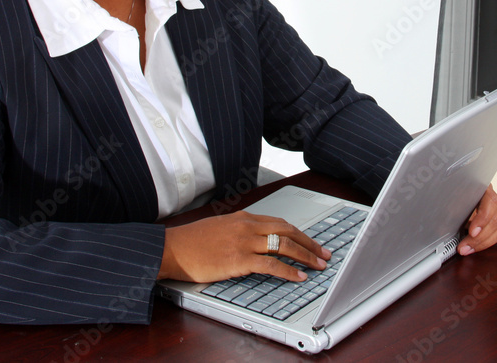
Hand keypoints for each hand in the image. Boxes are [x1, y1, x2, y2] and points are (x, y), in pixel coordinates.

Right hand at [159, 211, 331, 283]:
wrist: (172, 248)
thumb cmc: (192, 242)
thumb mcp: (220, 228)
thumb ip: (240, 231)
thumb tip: (256, 241)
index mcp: (244, 218)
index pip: (280, 222)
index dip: (299, 233)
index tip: (311, 242)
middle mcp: (247, 226)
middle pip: (287, 230)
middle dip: (309, 243)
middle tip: (324, 253)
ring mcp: (244, 242)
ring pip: (283, 245)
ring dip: (305, 255)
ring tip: (318, 265)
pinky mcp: (239, 259)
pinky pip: (270, 265)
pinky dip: (288, 271)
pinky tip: (298, 277)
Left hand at [457, 185, 496, 255]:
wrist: (455, 190)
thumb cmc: (454, 193)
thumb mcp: (450, 197)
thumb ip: (450, 209)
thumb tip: (443, 228)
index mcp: (483, 187)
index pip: (490, 201)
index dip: (482, 219)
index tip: (471, 232)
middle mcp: (492, 198)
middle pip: (495, 219)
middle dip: (479, 237)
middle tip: (464, 247)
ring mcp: (495, 210)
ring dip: (483, 242)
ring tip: (467, 250)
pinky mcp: (496, 220)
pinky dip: (487, 242)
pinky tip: (474, 248)